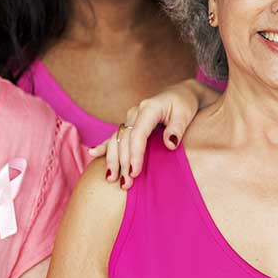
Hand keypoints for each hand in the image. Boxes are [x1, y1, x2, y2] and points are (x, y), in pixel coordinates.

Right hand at [87, 79, 210, 188]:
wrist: (181, 94)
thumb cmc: (184, 104)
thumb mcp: (185, 114)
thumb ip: (176, 129)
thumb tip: (169, 144)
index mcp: (149, 108)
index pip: (138, 134)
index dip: (135, 154)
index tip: (135, 172)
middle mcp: (135, 112)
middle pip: (124, 140)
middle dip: (123, 162)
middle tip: (126, 183)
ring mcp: (130, 118)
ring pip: (116, 140)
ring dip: (113, 160)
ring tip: (111, 178)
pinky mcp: (129, 124)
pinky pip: (114, 136)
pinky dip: (103, 146)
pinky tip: (93, 153)